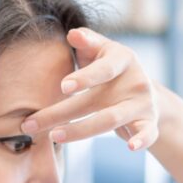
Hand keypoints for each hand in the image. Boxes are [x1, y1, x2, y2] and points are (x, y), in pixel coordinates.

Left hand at [20, 27, 159, 150]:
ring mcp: (142, 103)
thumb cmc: (112, 70)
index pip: (103, 69)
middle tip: (32, 124)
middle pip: (95, 100)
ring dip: (80, 131)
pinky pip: (147, 133)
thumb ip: (87, 42)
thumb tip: (73, 34)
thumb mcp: (101, 52)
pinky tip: (130, 147)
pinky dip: (141, 140)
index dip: (84, 77)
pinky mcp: (149, 123)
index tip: (63, 87)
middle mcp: (135, 80)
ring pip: (111, 120)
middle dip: (61, 113)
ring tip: (54, 136)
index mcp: (122, 59)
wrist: (147, 93)